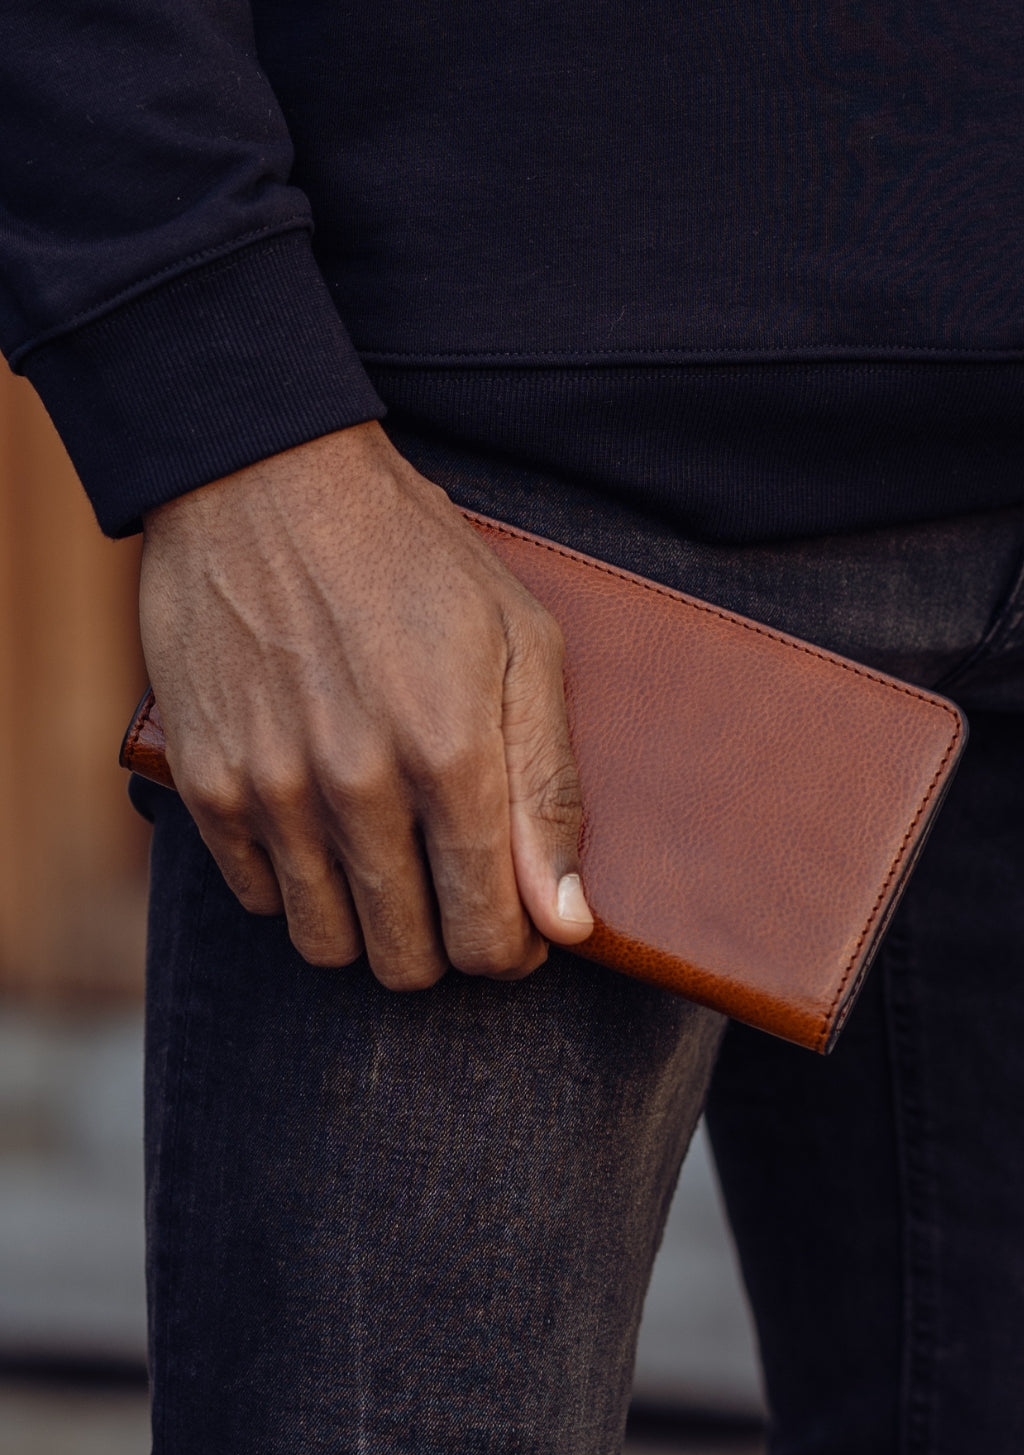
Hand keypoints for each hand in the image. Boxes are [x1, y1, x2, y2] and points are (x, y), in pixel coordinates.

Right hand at [138, 421, 592, 987]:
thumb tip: (565, 919)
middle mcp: (358, 785)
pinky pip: (256, 898)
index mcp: (453, 754)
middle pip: (408, 960)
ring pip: (326, 946)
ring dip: (368, 928)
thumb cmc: (415, 557)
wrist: (265, 479)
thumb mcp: (522, 645)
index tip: (514, 925)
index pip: (487, 936)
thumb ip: (549, 788)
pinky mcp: (207, 780)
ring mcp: (272, 788)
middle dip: (444, 945)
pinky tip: (322, 831)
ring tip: (388, 869)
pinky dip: (296, 886)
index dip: (511, 950)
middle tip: (452, 894)